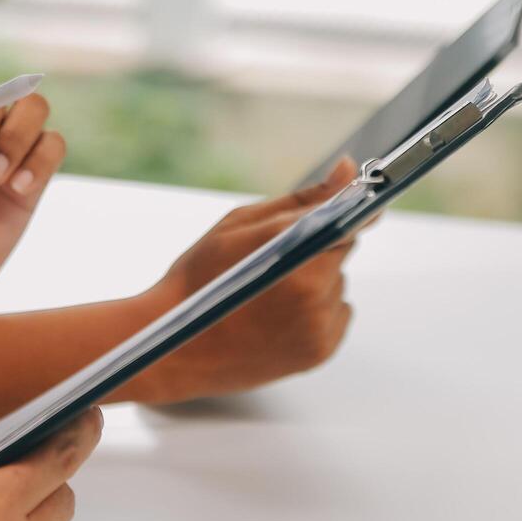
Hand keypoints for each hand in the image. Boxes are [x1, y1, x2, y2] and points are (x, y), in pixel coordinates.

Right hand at [135, 159, 359, 402]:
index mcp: (294, 251)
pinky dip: (316, 314)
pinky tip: (278, 318)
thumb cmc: (197, 281)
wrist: (174, 349)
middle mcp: (313, 289)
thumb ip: (301, 200)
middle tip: (270, 265)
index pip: (347, 221)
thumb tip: (348, 168)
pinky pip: (336, 317)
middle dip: (314, 253)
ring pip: (337, 287)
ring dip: (314, 285)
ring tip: (267, 297)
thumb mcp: (239, 227)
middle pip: (340, 254)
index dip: (333, 218)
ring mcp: (318, 325)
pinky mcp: (319, 352)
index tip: (329, 217)